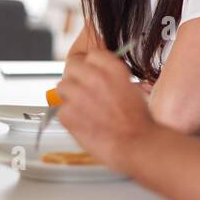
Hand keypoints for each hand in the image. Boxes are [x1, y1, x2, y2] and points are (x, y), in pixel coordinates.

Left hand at [56, 48, 152, 167]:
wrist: (135, 144)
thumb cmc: (138, 123)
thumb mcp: (132, 89)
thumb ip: (112, 78)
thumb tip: (99, 77)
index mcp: (113, 69)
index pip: (92, 55)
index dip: (91, 66)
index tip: (91, 74)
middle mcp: (95, 78)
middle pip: (72, 65)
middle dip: (76, 77)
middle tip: (82, 91)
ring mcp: (79, 95)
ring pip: (62, 86)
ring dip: (69, 96)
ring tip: (82, 109)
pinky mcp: (68, 114)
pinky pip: (60, 109)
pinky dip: (68, 117)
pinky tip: (82, 123)